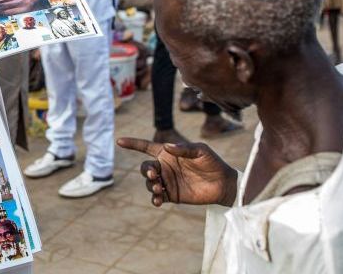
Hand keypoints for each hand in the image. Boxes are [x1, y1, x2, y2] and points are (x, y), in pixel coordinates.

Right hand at [116, 137, 236, 206]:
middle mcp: (164, 167)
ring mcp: (167, 182)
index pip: (146, 147)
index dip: (133, 144)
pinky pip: (157, 197)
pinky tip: (157, 200)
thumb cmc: (212, 163)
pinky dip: (154, 199)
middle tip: (154, 176)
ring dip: (150, 186)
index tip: (119, 141)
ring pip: (149, 184)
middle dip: (145, 171)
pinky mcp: (171, 195)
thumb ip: (184, 148)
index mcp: (168, 154)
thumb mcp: (200, 150)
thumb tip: (167, 147)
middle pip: (145, 168)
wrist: (223, 184)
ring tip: (159, 189)